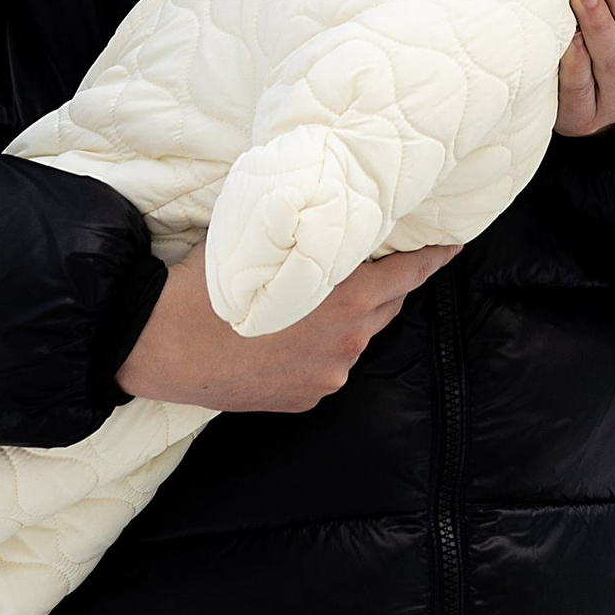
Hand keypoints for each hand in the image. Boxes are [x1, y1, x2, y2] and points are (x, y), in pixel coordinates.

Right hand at [117, 244, 453, 412]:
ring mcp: (328, 374)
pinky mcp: (305, 397)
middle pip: (384, 306)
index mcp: (344, 299)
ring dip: (346, 318)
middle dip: (382, 284)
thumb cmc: (208, 282)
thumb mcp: (264, 242)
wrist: (163, 344)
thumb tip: (329, 216)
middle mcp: (346, 341)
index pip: (408, 275)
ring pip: (354, 336)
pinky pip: (327, 364)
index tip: (451, 246)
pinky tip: (286, 336)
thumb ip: (308, 236)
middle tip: (371, 262)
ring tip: (311, 302)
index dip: (432, 259)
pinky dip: (319, 348)